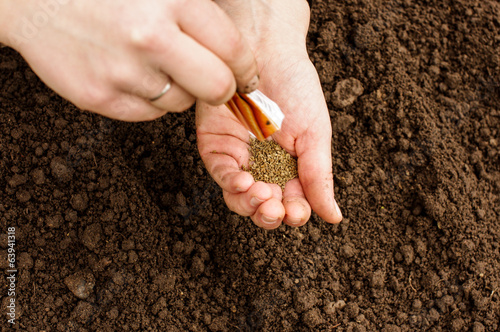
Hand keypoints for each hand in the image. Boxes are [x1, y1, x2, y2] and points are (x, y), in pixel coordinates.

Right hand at [0, 0, 258, 120]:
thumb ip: (197, 6)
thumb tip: (236, 48)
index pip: (233, 49)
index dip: (246, 69)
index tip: (247, 76)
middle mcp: (150, 36)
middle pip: (217, 87)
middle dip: (223, 89)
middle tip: (216, 83)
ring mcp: (123, 71)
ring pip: (181, 104)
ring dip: (179, 90)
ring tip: (156, 65)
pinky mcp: (100, 97)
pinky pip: (148, 114)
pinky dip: (149, 100)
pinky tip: (132, 75)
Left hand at [196, 0, 341, 228]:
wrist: (268, 50)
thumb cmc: (297, 88)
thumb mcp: (315, 135)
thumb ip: (319, 177)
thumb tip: (334, 217)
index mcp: (290, 167)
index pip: (290, 203)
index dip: (293, 214)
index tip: (298, 212)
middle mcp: (263, 166)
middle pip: (262, 206)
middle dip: (269, 214)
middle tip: (277, 207)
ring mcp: (238, 157)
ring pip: (239, 198)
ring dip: (250, 205)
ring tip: (263, 197)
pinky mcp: (216, 145)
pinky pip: (221, 174)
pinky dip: (232, 184)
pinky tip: (245, 182)